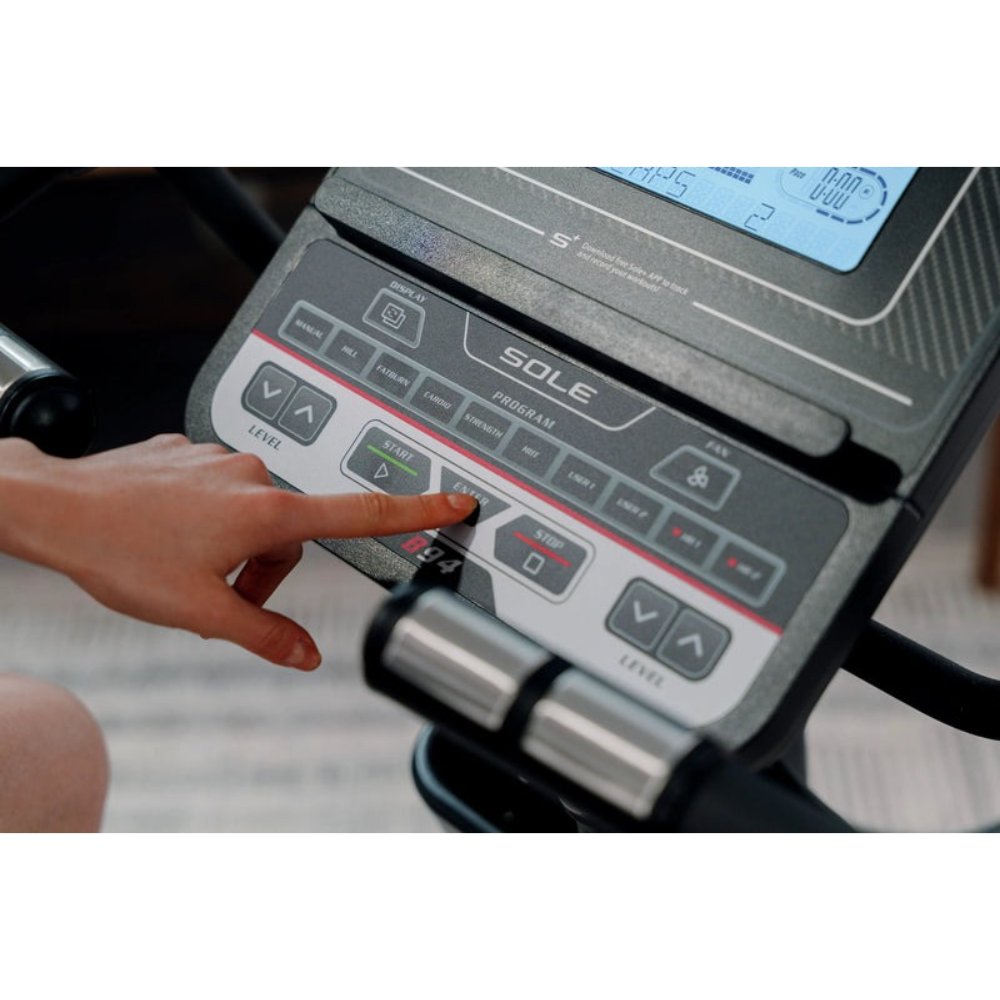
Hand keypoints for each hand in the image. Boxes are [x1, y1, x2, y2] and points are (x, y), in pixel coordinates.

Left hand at [0, 435, 476, 669]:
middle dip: (268, 571)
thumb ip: (264, 635)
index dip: (416, 510)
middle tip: (224, 598)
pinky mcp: (191, 452)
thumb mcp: (200, 611)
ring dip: (237, 548)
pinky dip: (209, 521)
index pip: (361, 512)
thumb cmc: (121, 551)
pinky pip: (221, 492)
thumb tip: (307, 654)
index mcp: (266, 512)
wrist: (56, 506)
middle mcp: (251, 476)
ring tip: (189, 570)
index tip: (454, 500)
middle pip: (293, 533)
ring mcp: (219, 460)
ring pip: (254, 513)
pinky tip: (171, 536)